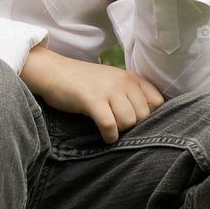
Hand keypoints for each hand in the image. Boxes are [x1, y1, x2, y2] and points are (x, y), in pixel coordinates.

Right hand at [21, 46, 165, 143]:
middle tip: (116, 123)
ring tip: (108, 126)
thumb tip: (150, 121)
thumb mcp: (112, 81)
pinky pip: (110, 126)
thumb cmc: (84, 81)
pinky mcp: (92, 100)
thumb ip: (131, 94)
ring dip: (120, 130)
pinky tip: (103, 134)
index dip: (149, 115)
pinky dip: (109, 136)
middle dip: (132, 125)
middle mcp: (122, 81)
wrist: (52, 72)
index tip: (134, 118)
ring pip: (129, 122)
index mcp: (130, 77)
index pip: (157, 102)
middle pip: (143, 116)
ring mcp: (107, 89)